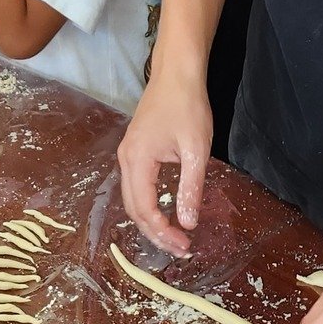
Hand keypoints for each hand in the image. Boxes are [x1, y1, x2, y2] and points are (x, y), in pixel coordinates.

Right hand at [116, 70, 212, 255]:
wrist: (176, 74)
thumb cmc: (187, 106)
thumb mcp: (196, 150)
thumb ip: (191, 187)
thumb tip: (188, 224)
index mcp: (138, 160)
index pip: (145, 209)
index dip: (163, 232)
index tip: (184, 245)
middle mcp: (126, 160)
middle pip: (134, 209)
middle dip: (156, 234)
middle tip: (181, 249)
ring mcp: (128, 155)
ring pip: (133, 201)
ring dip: (152, 223)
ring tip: (174, 238)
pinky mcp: (135, 152)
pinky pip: (136, 189)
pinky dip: (149, 207)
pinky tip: (166, 216)